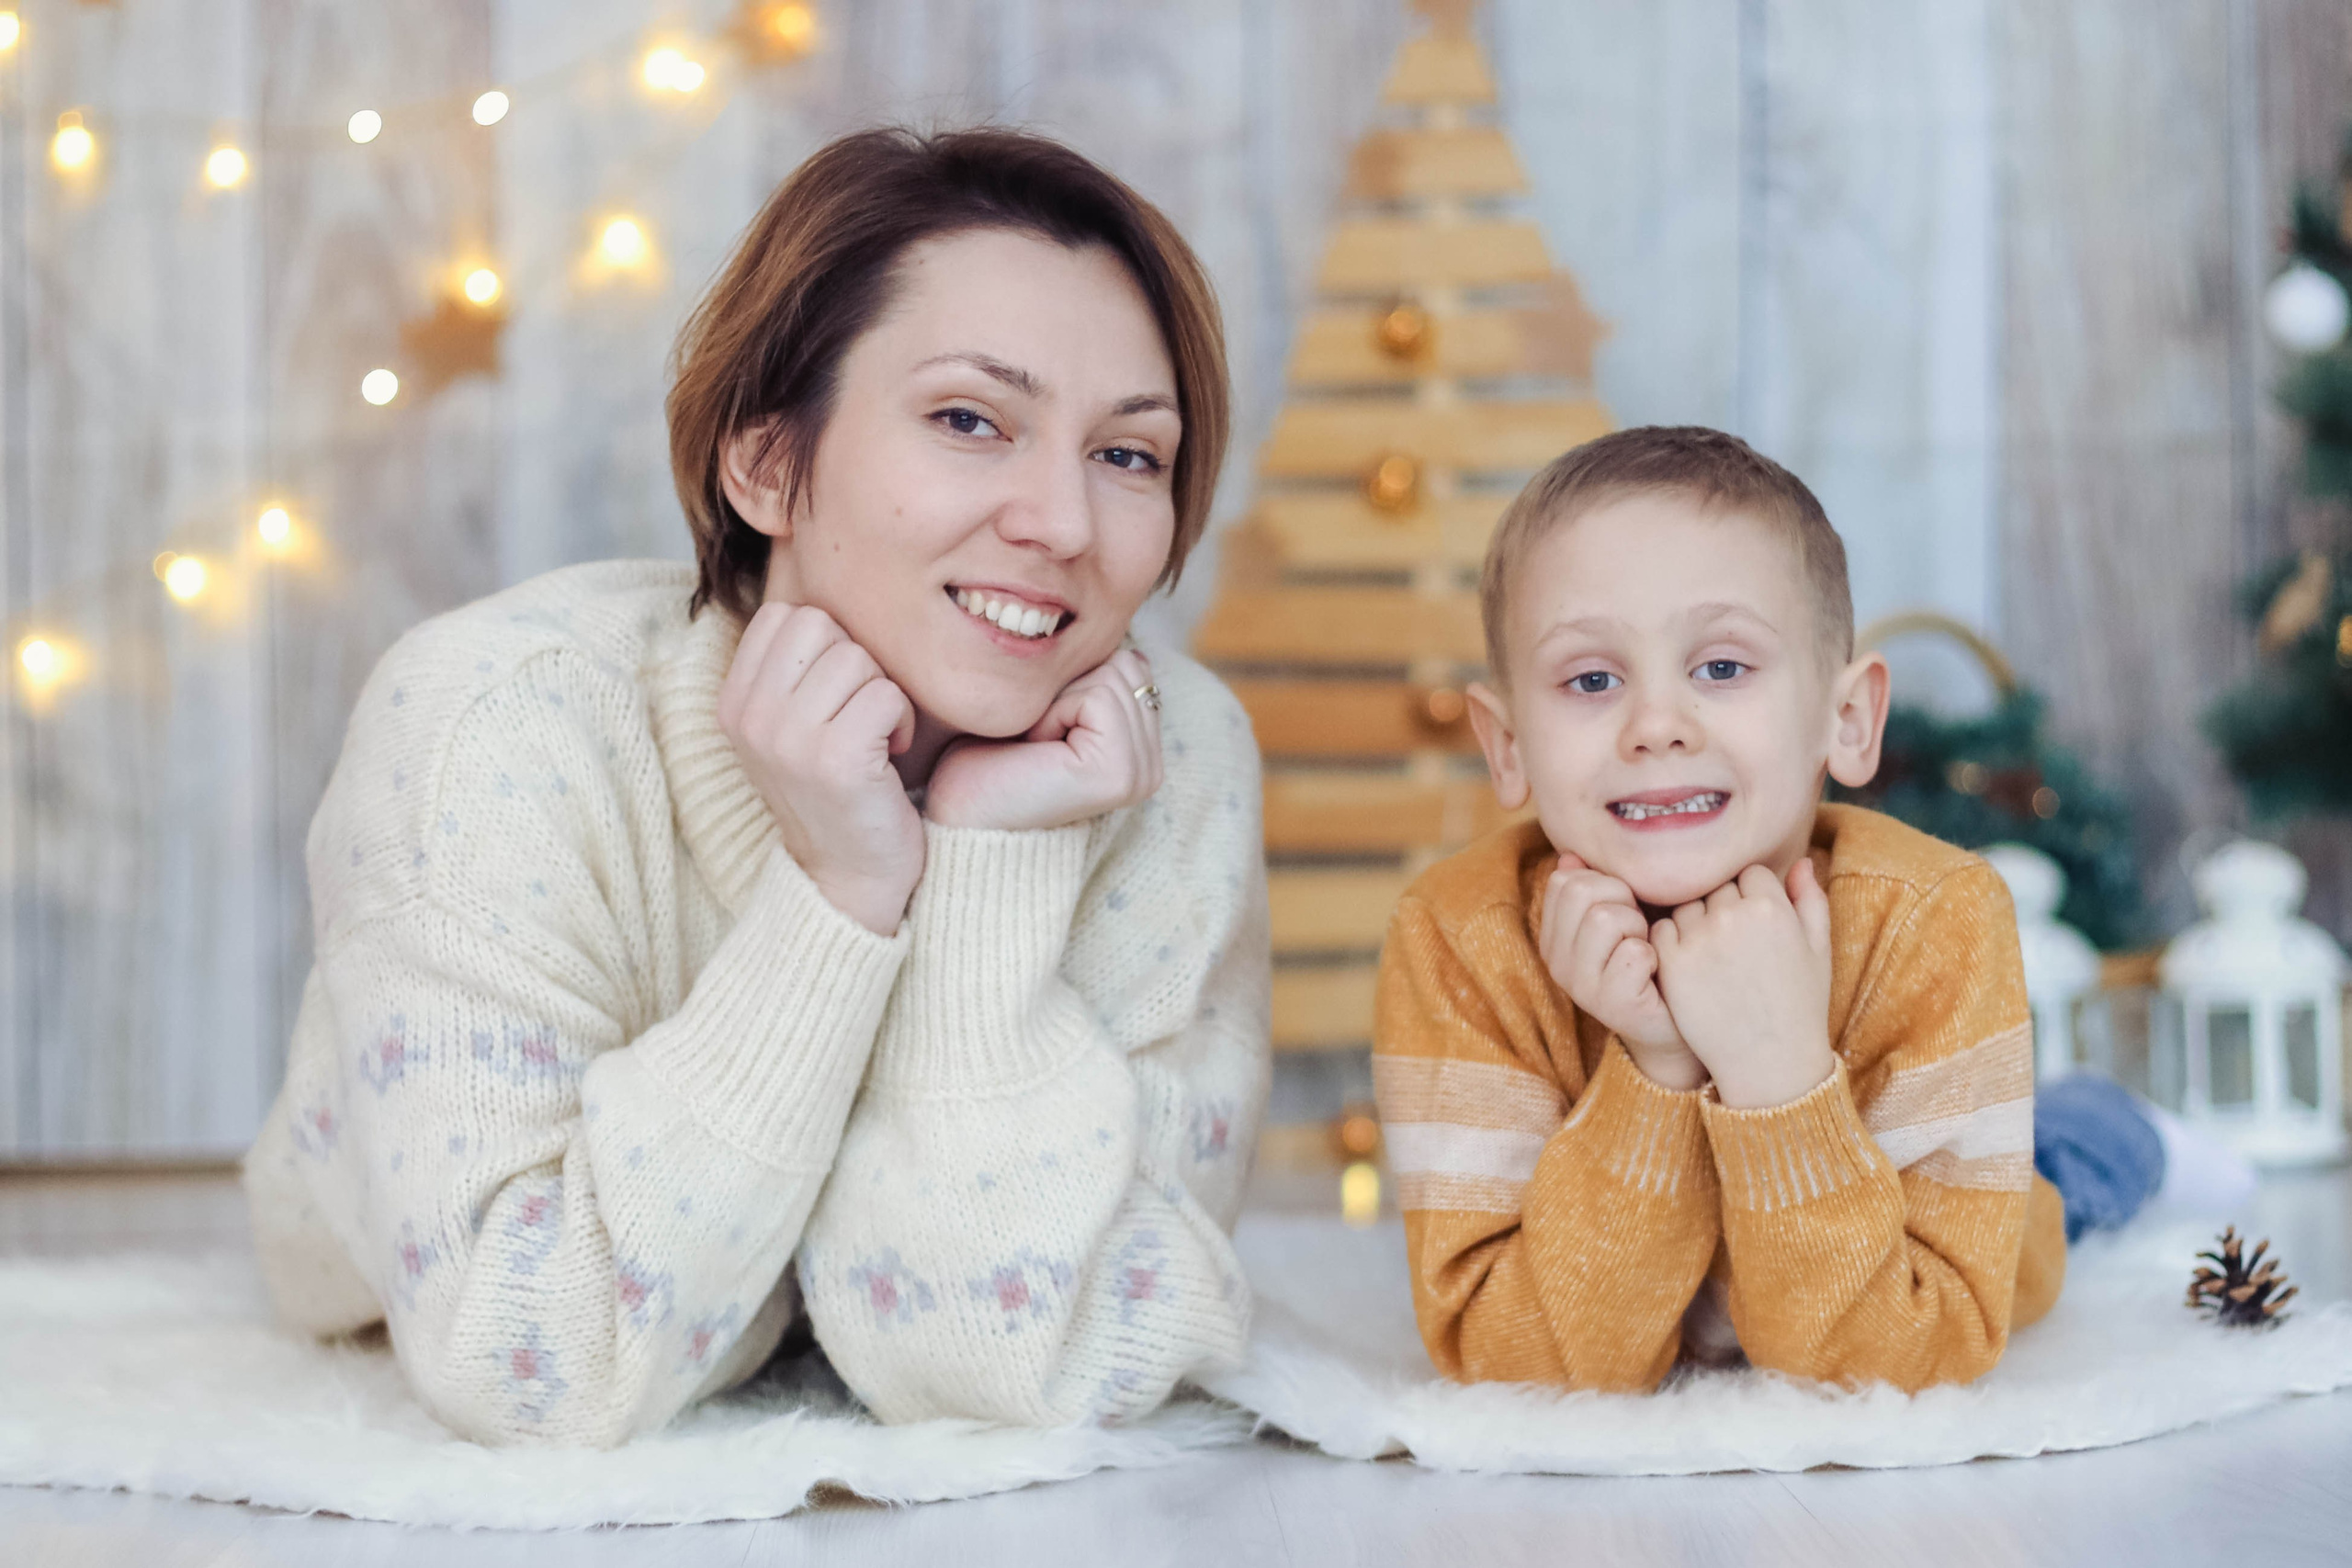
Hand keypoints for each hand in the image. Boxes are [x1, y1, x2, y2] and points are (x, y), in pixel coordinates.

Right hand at [717, 603, 922, 935]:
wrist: (848, 879)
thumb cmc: (836, 791)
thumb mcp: (791, 727)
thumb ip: (792, 668)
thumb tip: (816, 598)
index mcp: (733, 702)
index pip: (787, 616)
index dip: (828, 646)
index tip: (833, 698)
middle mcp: (751, 718)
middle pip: (822, 627)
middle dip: (857, 664)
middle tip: (858, 716)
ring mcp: (789, 739)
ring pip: (858, 658)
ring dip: (883, 695)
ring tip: (874, 740)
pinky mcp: (836, 760)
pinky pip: (888, 694)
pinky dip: (903, 722)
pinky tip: (890, 757)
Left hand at [923, 647, 1163, 831]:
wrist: (958, 815)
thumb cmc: (985, 758)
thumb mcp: (1045, 703)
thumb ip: (1088, 674)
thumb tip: (1126, 637)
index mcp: (1140, 750)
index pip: (1127, 661)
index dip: (1070, 679)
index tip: (1037, 729)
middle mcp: (1152, 765)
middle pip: (1123, 661)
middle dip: (1067, 686)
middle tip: (1033, 738)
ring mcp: (1143, 771)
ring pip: (1113, 671)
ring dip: (1057, 699)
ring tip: (1034, 745)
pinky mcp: (1122, 772)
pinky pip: (1098, 693)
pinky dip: (1054, 711)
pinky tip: (1035, 749)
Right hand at [1540, 853, 1707, 1091]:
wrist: (1675, 1023)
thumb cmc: (1650, 962)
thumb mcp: (1620, 919)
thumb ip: (1594, 887)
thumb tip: (1570, 856)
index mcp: (1553, 938)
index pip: (1564, 880)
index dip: (1605, 883)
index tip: (1624, 909)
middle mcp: (1556, 963)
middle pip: (1581, 892)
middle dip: (1623, 901)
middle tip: (1639, 930)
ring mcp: (1580, 987)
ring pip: (1605, 918)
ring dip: (1638, 928)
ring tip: (1647, 949)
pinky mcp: (1612, 1006)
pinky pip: (1634, 953)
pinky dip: (1655, 955)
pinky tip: (1656, 971)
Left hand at [1651, 859, 1834, 1108]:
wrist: (1769, 1060)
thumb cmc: (1799, 1005)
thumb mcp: (1818, 950)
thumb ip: (1810, 899)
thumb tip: (1801, 860)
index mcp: (1772, 906)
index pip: (1750, 873)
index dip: (1753, 897)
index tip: (1757, 925)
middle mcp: (1732, 916)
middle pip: (1716, 886)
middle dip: (1724, 907)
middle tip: (1735, 944)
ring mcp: (1698, 938)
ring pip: (1686, 905)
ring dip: (1696, 922)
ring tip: (1715, 958)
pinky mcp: (1671, 963)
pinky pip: (1661, 930)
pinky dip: (1671, 941)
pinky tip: (1692, 966)